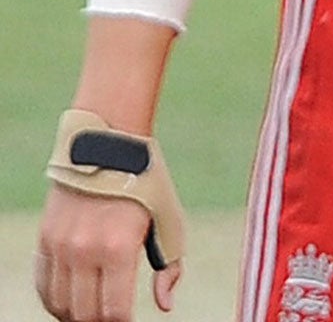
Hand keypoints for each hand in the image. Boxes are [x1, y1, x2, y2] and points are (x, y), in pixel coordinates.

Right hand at [35, 184, 180, 319]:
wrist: (108, 145)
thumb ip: (169, 267)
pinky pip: (43, 285)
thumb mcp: (171, 221)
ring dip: (76, 315)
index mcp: (118, 248)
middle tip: (112, 320)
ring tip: (93, 313)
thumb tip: (165, 306)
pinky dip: (55, 301)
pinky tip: (71, 303)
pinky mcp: (45, 239)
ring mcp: (60, 246)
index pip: (113, 311)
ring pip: (59, 305)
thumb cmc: (148, 184)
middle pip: (85, 314)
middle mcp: (84, 251)